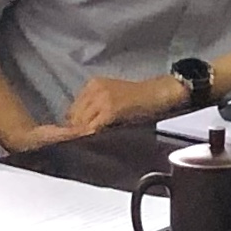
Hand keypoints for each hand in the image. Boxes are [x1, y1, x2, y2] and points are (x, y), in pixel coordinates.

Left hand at [64, 73, 184, 138]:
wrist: (158, 94)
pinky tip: (92, 143)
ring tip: (83, 146)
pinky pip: (93, 127)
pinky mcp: (110, 110)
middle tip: (76, 144)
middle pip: (74, 116)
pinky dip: (90, 135)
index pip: (73, 109)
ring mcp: (101, 99)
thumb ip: (96, 108)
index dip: (73, 125)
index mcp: (93, 85)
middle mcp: (94, 89)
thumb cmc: (139, 99)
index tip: (72, 136)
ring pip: (81, 122)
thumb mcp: (112, 98)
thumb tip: (81, 127)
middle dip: (75, 131)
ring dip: (81, 135)